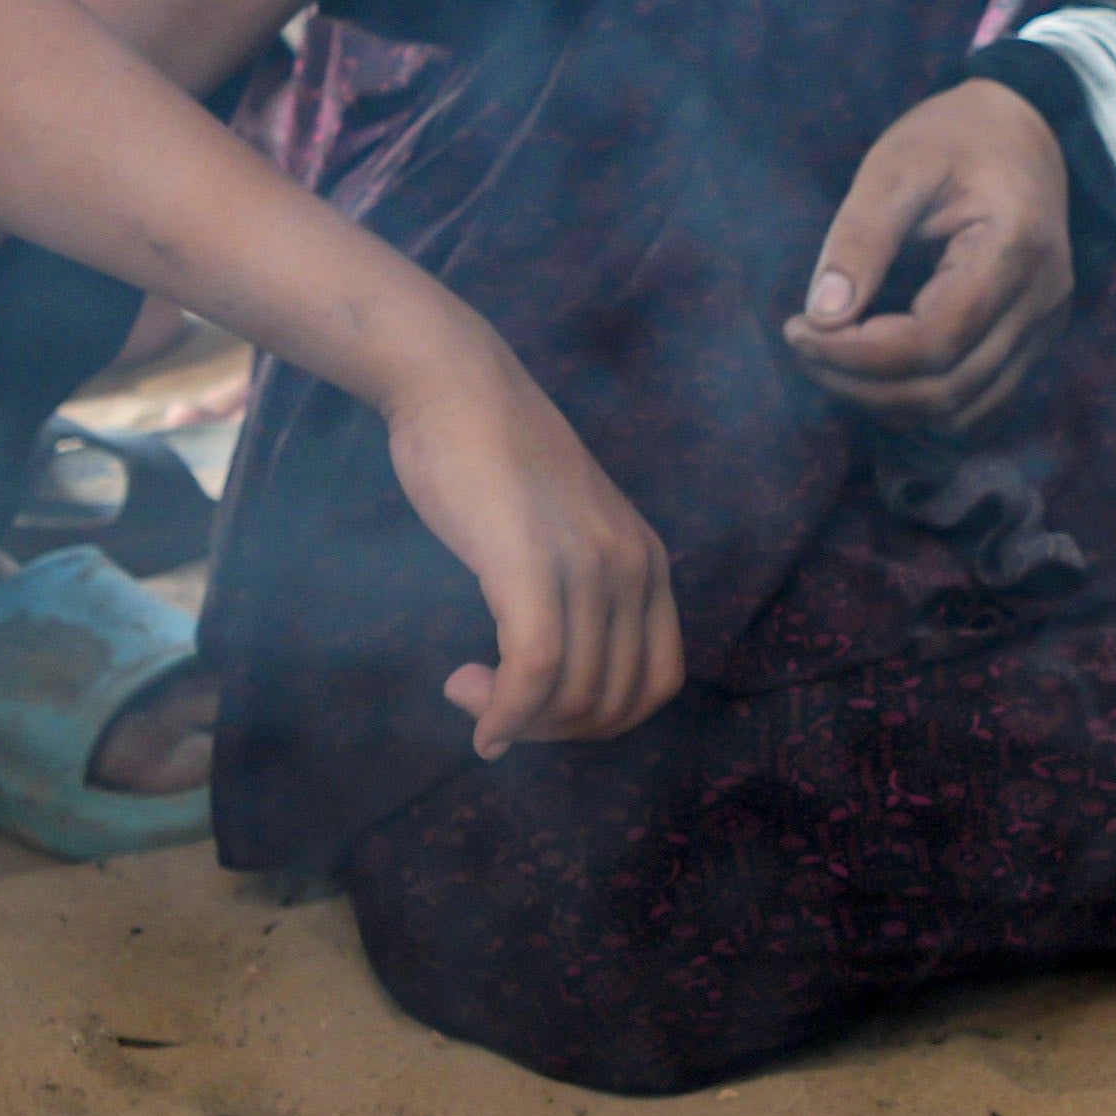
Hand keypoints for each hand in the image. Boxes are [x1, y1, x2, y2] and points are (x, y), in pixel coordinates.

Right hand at [380, 355, 683, 754]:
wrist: (456, 386)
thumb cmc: (492, 460)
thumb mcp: (561, 531)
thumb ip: (573, 591)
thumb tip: (545, 678)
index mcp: (649, 563)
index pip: (658, 682)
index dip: (602, 720)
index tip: (542, 711)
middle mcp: (634, 568)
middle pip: (617, 701)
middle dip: (553, 729)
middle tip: (493, 709)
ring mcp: (589, 566)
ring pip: (576, 695)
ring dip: (517, 717)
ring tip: (465, 689)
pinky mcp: (531, 564)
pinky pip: (535, 671)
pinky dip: (504, 712)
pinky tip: (473, 711)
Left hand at [782, 80, 1079, 434]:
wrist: (1021, 133)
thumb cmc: (953, 138)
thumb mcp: (896, 167)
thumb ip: (860, 238)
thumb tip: (822, 316)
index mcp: (1015, 247)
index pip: (934, 340)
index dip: (856, 354)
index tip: (796, 329)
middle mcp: (1043, 298)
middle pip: (948, 388)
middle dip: (860, 384)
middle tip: (802, 346)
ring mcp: (1046, 325)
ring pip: (964, 410)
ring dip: (887, 403)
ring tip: (832, 361)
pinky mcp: (1035, 340)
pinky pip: (980, 404)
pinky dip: (922, 404)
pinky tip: (876, 373)